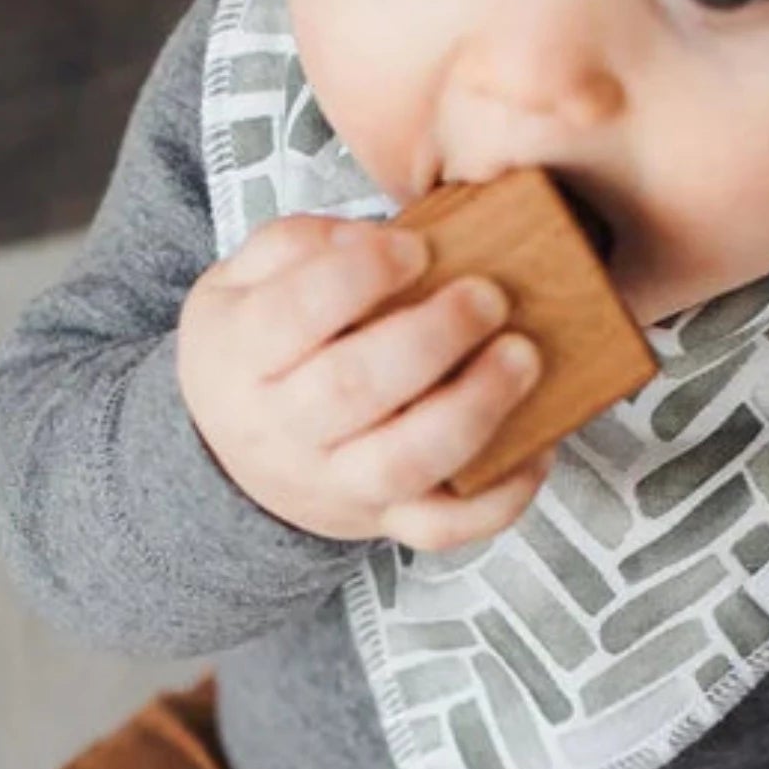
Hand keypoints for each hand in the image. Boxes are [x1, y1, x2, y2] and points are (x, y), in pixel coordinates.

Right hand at [176, 213, 554, 549]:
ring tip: (523, 357)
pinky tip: (537, 450)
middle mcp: (281, 432)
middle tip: (487, 296)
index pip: (292, 315)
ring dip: (472, 410)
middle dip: (431, 337)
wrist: (231, 453)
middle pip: (352, 389)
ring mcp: (334, 484)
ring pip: (402, 464)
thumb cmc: (257, 347)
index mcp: (240, 356)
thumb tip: (376, 241)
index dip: (359, 276)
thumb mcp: (242, 279)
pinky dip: (498, 498)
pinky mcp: (382, 519)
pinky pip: (441, 527)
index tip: (414, 248)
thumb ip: (296, 245)